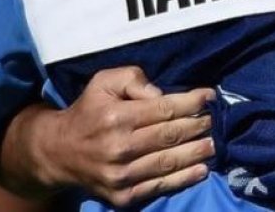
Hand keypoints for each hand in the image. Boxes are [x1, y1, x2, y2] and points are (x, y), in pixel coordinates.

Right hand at [42, 67, 215, 206]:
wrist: (57, 152)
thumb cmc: (89, 111)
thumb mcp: (104, 82)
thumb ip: (133, 79)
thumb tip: (161, 93)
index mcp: (116, 117)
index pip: (165, 109)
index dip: (192, 102)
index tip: (210, 97)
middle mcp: (119, 148)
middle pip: (171, 135)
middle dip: (199, 125)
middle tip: (216, 120)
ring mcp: (120, 175)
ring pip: (169, 162)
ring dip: (197, 153)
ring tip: (215, 143)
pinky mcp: (122, 195)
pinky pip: (159, 186)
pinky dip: (184, 179)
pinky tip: (202, 169)